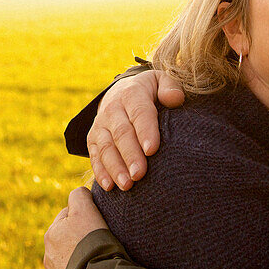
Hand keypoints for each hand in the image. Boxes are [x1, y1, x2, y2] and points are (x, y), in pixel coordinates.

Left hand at [43, 187, 108, 268]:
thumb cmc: (92, 245)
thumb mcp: (86, 211)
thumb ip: (79, 196)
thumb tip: (79, 194)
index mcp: (51, 235)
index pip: (68, 216)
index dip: (86, 217)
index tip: (99, 224)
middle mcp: (48, 258)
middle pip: (68, 241)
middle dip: (81, 241)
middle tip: (101, 245)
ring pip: (71, 263)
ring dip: (82, 262)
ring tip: (101, 264)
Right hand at [87, 70, 183, 190]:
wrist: (120, 92)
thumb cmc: (149, 92)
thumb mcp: (160, 81)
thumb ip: (170, 87)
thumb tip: (176, 99)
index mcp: (132, 94)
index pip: (139, 113)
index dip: (145, 131)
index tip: (152, 150)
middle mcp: (112, 109)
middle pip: (121, 133)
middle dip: (130, 155)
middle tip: (139, 174)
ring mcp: (100, 125)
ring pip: (105, 147)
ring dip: (115, 167)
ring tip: (127, 185)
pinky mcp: (92, 139)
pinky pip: (94, 156)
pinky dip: (100, 172)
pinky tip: (109, 187)